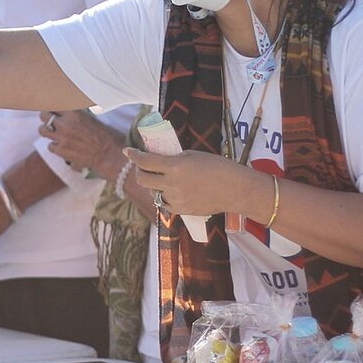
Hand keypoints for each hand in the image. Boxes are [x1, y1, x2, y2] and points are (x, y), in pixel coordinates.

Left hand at [39, 110, 123, 174]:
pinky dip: (55, 147)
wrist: (109, 154)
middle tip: (49, 120)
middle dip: (45, 117)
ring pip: (42, 130)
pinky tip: (61, 147)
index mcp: (74, 113)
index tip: (54, 109)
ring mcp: (62, 138)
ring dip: (46, 131)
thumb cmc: (106, 136)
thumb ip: (78, 115)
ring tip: (51, 133)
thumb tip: (70, 113)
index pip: (54, 104)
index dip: (53, 107)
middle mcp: (65, 124)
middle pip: (44, 115)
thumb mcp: (92, 119)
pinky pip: (50, 146)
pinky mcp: (61, 151)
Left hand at [124, 147, 263, 217]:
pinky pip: (164, 203)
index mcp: (175, 167)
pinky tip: (171, 191)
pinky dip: (164, 196)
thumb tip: (156, 159)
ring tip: (162, 178)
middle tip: (143, 166)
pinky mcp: (181, 210)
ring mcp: (175, 200)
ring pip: (153, 193)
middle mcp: (171, 185)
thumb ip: (172, 159)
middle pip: (142, 180)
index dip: (133, 155)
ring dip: (153, 185)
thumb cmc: (217, 167)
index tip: (127, 151)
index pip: (145, 161)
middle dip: (139, 171)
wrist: (234, 189)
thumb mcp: (192, 156)